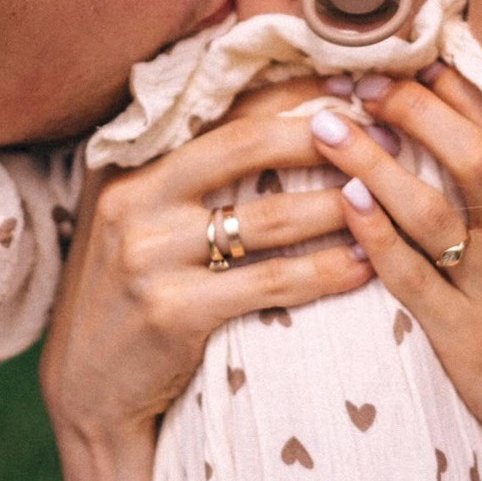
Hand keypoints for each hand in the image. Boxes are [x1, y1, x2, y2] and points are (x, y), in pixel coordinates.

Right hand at [40, 82, 372, 480]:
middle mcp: (134, 196)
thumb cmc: (134, 294)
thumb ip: (191, 169)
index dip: (297, 92)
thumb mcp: (142, 217)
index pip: (226, 107)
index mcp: (132, 163)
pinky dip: (325, 272)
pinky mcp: (171, 311)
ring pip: (270, 215)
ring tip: (392, 199)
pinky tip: (365, 265)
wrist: (89, 394)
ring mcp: (148, 254)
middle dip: (328, 137)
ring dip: (340, 205)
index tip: (356, 86)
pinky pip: (270, 282)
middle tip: (388, 139)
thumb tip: (281, 113)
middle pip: (250, 144)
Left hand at [308, 68, 481, 480]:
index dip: (453, 90)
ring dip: (374, 162)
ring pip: (431, 209)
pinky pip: (414, 278)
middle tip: (361, 81)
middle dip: (412, 109)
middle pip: (468, 155)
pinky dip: (377, 237)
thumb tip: (455, 143)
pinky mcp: (463, 334)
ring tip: (326, 127)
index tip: (409, 60)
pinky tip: (344, 202)